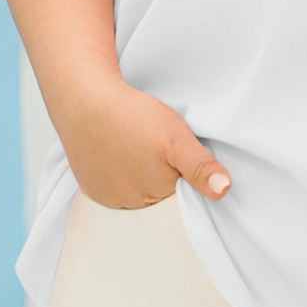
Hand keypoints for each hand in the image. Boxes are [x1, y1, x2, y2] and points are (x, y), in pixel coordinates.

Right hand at [57, 72, 232, 209]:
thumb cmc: (131, 118)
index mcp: (154, 197)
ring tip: (137, 146)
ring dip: (139, 174)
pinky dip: (119, 171)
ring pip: (135, 190)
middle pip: (157, 195)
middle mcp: (128, 205)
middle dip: (162, 176)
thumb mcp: (176, 138)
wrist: (83, 101)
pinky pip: (113, 185)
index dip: (184, 175)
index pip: (180, 197)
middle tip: (157, 146)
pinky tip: (120, 150)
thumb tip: (223, 191)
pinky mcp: (90, 185)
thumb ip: (200, 167)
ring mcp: (106, 197)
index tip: (178, 154)